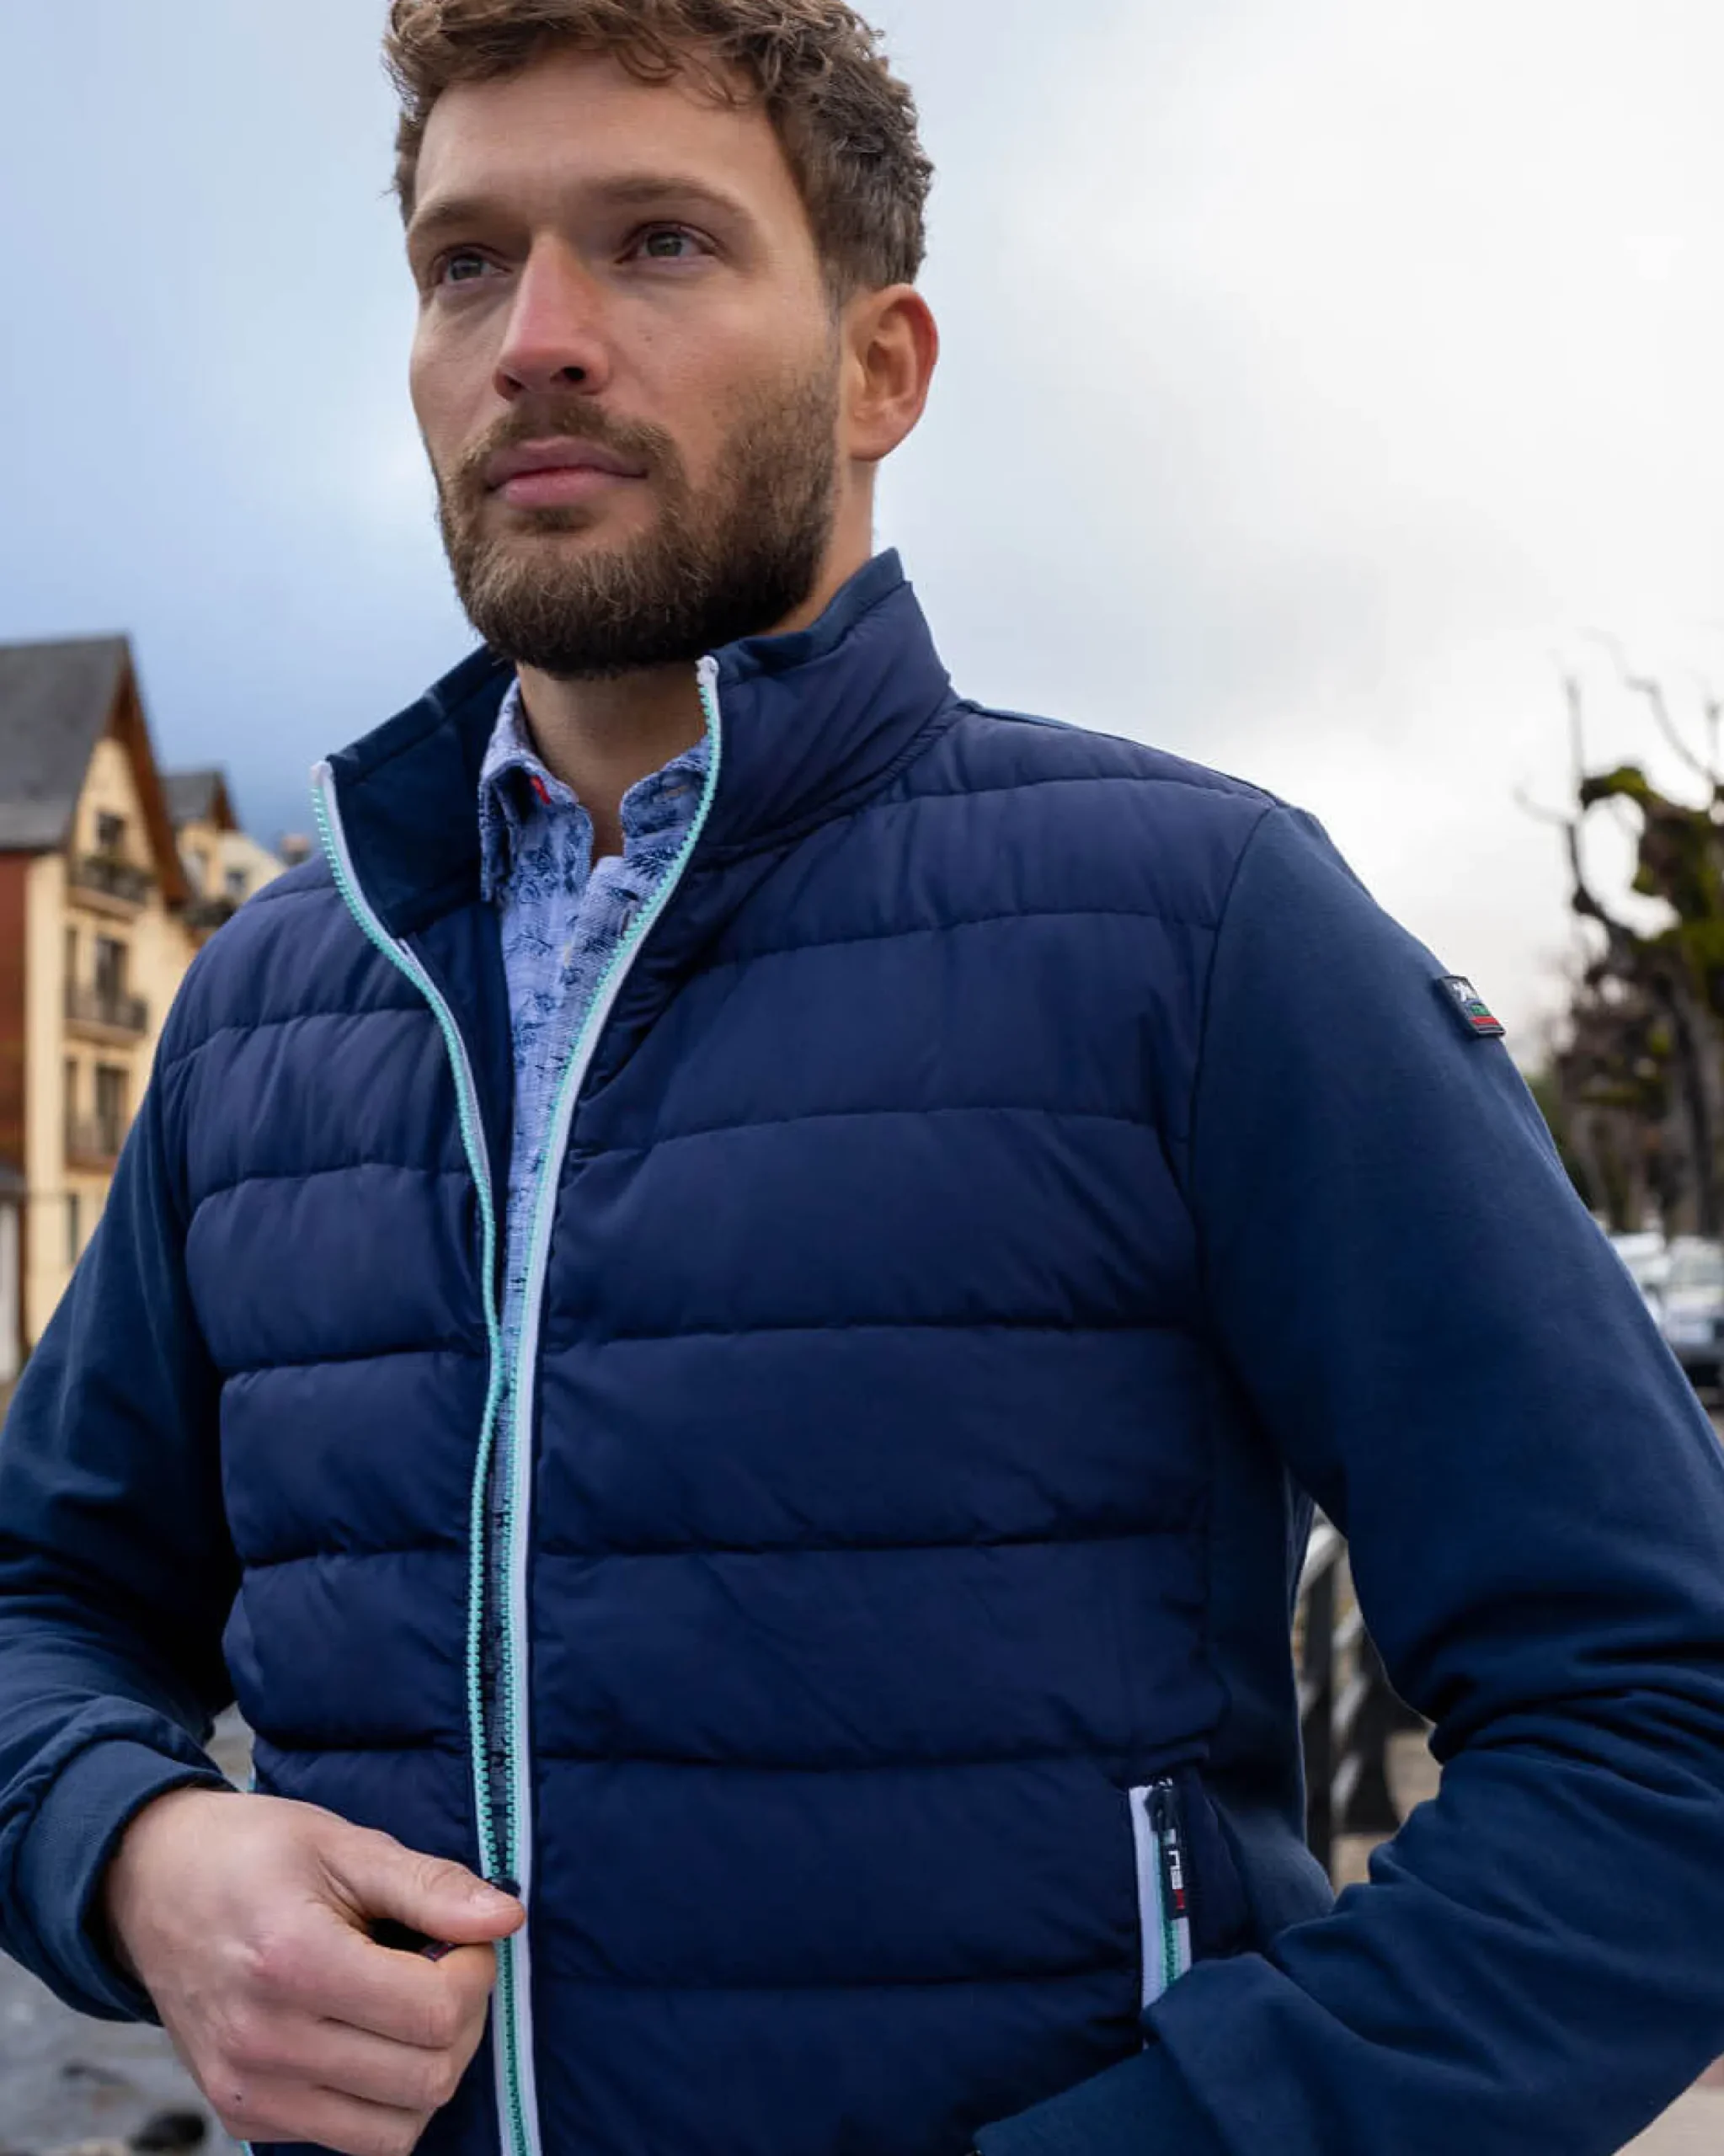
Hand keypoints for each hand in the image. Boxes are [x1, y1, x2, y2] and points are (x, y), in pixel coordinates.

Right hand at [103, 1785, 524, 2155]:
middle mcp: (266, 2042)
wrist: (150, 1884)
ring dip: (427, 2069)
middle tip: (442, 1969)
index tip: (463, 1937)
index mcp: (293, 1962)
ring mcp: (249, 2091)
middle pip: (427, 2078)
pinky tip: (366, 2035)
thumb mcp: (343, 1844)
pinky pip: (349, 2138)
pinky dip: (380, 2099)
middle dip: (461, 2021)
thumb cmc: (252, 1853)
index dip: (475, 1972)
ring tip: (407, 2005)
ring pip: (396, 2129)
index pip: (435, 2013)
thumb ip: (430, 1886)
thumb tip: (507, 1918)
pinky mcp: (242, 2116)